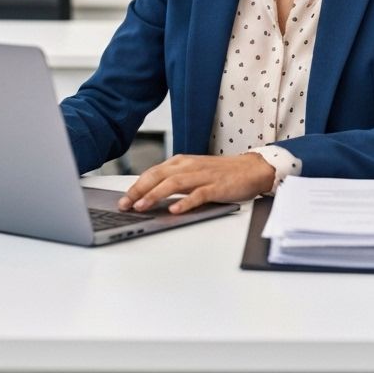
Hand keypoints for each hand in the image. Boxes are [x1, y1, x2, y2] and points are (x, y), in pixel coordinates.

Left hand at [118, 152, 274, 214]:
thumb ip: (174, 180)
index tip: (123, 200)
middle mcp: (189, 166)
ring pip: (174, 183)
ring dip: (156, 195)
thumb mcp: (193, 172)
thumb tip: (149, 195)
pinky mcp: (216, 187)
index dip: (136, 186)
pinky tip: (175, 210)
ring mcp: (202, 176)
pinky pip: (198, 194)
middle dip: (139, 190)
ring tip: (142, 207)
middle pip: (158, 176)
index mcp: (181, 162)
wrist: (250, 169)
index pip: (152, 172)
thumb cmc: (220, 173)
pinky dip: (185, 202)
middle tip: (125, 205)